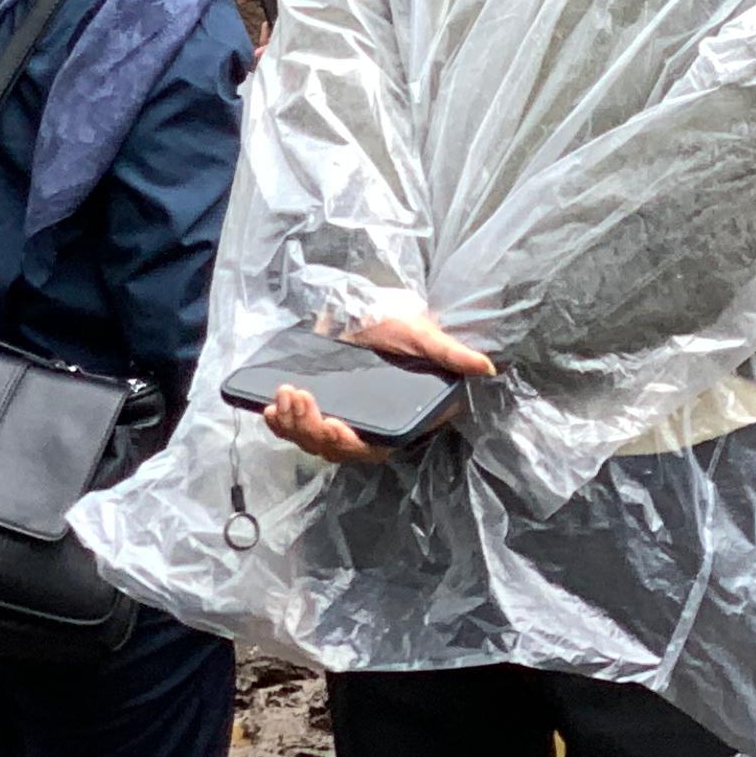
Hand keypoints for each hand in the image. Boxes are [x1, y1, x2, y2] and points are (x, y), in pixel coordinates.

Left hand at [259, 310, 494, 465]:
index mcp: (394, 420)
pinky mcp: (318, 406)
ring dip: (292, 424)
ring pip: (309, 440)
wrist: (374, 307)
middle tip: (298, 395)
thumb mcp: (426, 337)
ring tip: (283, 394)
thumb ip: (452, 355)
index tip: (333, 426)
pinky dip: (280, 422)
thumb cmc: (402, 323)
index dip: (349, 445)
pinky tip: (268, 408)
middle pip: (332, 448)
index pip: (371, 449)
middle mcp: (364, 427)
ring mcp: (339, 418)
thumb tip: (487, 369)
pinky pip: (295, 427)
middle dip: (309, 428)